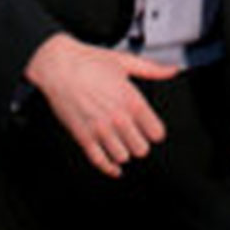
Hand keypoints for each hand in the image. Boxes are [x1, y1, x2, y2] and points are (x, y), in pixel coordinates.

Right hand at [23, 33, 177, 177]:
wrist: (58, 65)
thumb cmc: (88, 61)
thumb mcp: (125, 61)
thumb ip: (152, 69)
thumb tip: (171, 70)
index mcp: (131, 100)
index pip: (156, 132)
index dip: (156, 131)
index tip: (152, 130)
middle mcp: (117, 117)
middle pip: (141, 149)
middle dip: (141, 143)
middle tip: (136, 137)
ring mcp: (100, 129)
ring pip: (123, 157)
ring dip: (124, 152)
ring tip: (122, 144)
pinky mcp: (83, 136)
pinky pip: (100, 161)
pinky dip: (109, 168)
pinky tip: (113, 167)